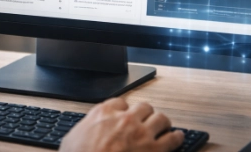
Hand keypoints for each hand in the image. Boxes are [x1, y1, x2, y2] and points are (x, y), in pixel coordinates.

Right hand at [60, 99, 182, 151]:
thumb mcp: (71, 140)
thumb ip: (82, 131)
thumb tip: (81, 136)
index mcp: (104, 112)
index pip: (120, 103)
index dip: (124, 110)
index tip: (124, 115)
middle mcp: (126, 119)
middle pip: (144, 107)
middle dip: (146, 113)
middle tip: (146, 119)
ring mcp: (142, 133)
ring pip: (161, 118)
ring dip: (162, 122)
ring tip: (163, 126)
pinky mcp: (154, 150)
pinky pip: (172, 138)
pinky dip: (177, 137)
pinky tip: (178, 138)